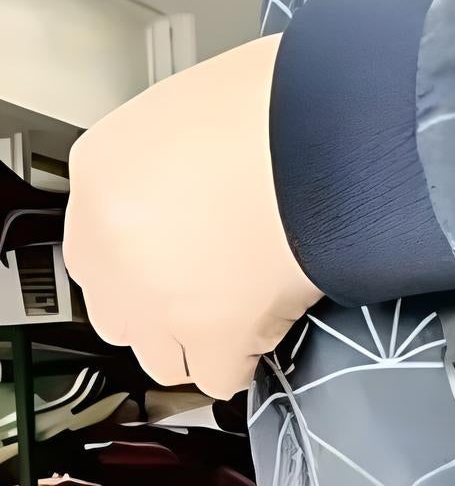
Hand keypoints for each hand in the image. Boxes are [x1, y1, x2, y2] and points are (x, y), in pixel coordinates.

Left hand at [64, 35, 320, 399]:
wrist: (322, 135)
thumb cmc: (273, 108)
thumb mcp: (186, 116)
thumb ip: (168, 167)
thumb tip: (188, 204)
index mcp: (100, 174)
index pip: (100, 247)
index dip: (145, 261)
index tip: (180, 259)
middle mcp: (115, 245)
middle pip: (119, 313)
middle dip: (161, 308)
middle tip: (211, 287)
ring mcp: (159, 300)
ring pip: (162, 357)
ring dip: (198, 344)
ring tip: (242, 312)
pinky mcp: (216, 337)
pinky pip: (221, 377)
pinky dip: (245, 363)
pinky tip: (267, 332)